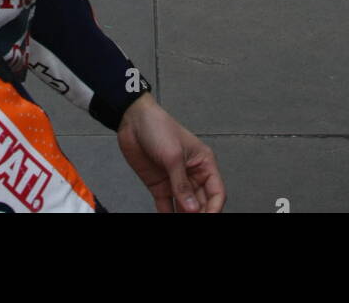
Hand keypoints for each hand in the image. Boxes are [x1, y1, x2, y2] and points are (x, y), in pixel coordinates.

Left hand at [117, 93, 224, 212]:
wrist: (132, 121)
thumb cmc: (158, 127)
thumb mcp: (173, 156)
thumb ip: (182, 185)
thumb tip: (193, 209)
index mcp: (204, 163)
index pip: (216, 192)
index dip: (214, 209)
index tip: (207, 219)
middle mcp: (192, 175)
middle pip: (202, 204)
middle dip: (200, 215)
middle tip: (192, 224)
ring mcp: (176, 182)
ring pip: (186, 209)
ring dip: (185, 218)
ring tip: (182, 226)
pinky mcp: (160, 186)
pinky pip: (167, 207)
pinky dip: (168, 217)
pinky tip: (169, 222)